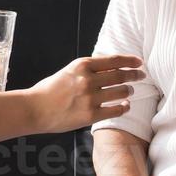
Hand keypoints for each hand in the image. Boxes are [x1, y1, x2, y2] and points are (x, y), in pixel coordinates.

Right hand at [27, 55, 143, 133]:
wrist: (35, 109)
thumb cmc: (49, 90)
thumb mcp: (68, 71)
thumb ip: (87, 69)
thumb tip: (108, 68)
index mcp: (82, 65)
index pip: (113, 60)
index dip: (130, 61)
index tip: (139, 62)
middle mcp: (88, 80)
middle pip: (120, 75)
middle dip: (134, 75)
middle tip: (140, 76)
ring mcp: (90, 98)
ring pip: (121, 92)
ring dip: (129, 91)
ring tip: (130, 91)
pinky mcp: (90, 115)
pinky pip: (115, 110)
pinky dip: (124, 107)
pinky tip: (125, 105)